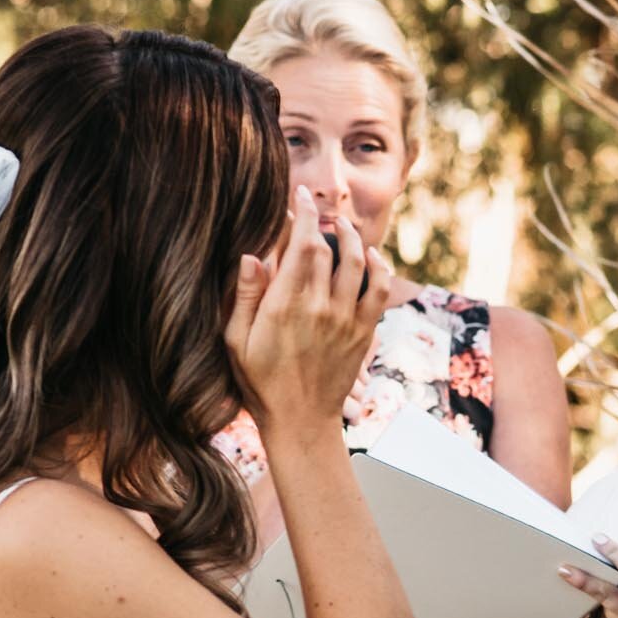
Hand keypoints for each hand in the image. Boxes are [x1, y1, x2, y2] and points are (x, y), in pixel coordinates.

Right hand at [224, 185, 391, 429]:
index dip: (303, 214)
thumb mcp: (237, 341)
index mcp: (286, 306)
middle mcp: (321, 307)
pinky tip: (371, 255)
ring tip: (342, 226)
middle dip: (322, 222)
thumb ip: (245, 296)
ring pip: (359, 262)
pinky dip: (380, 267)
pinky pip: (380, 290)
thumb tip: (252, 255)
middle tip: (313, 211)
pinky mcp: (364, 333)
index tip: (300, 196)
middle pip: (328, 248)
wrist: (300, 421)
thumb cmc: (260, 382)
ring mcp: (347, 320)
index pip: (301, 245)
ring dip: (353, 237)